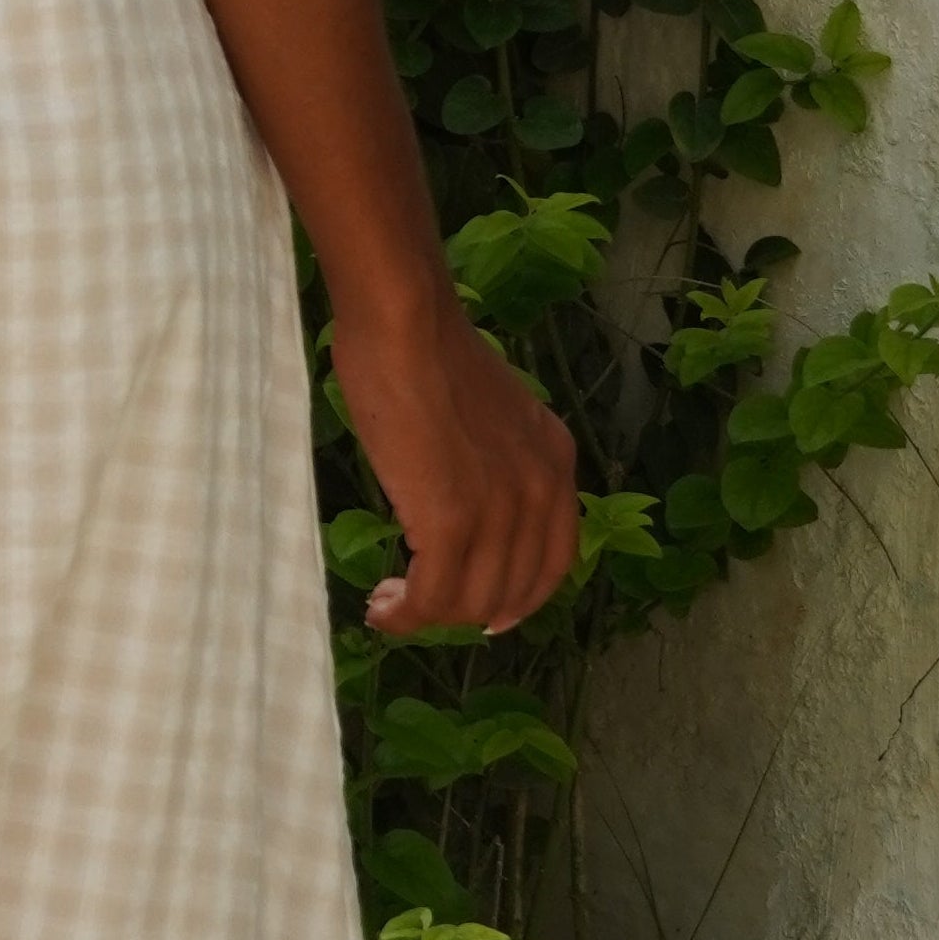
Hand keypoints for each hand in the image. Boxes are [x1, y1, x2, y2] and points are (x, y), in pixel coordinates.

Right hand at [332, 297, 578, 637]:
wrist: (405, 323)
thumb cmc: (426, 346)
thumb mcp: (492, 406)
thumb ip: (495, 453)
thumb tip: (464, 487)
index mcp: (556, 462)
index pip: (554, 561)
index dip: (518, 598)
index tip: (483, 612)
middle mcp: (541, 494)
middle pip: (511, 591)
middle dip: (463, 610)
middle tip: (416, 601)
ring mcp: (501, 512)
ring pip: (471, 602)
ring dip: (428, 616)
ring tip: (390, 601)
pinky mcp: (452, 522)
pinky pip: (433, 596)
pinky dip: (406, 614)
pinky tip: (381, 607)